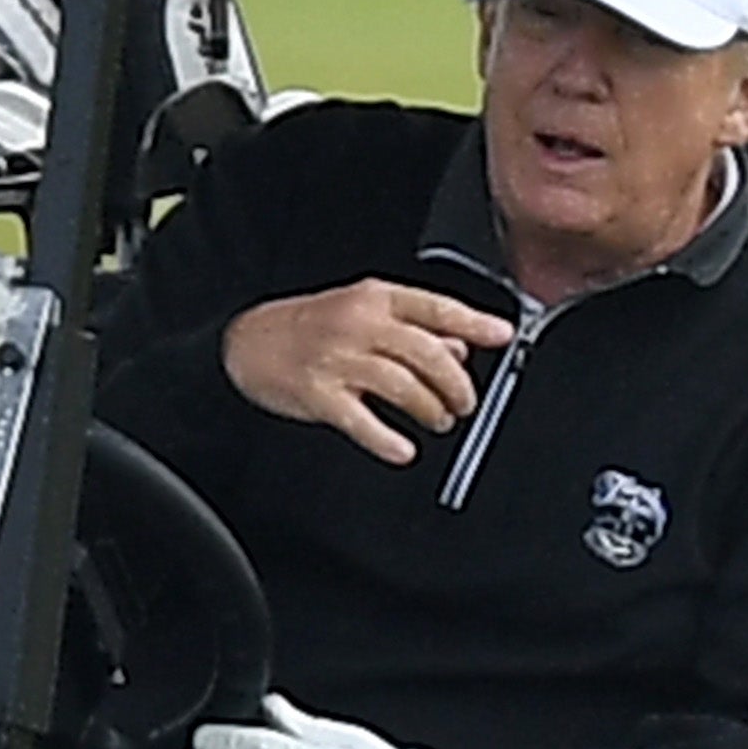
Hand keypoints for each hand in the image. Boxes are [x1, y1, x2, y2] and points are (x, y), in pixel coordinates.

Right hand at [220, 281, 506, 460]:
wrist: (243, 343)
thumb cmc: (304, 327)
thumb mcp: (360, 311)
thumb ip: (410, 326)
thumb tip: (459, 345)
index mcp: (374, 298)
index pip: (437, 308)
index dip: (476, 323)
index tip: (504, 335)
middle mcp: (359, 325)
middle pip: (428, 354)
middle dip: (456, 385)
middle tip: (464, 403)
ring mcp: (338, 360)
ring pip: (404, 389)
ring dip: (431, 411)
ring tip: (438, 422)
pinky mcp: (319, 395)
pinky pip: (364, 422)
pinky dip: (389, 441)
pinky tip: (402, 449)